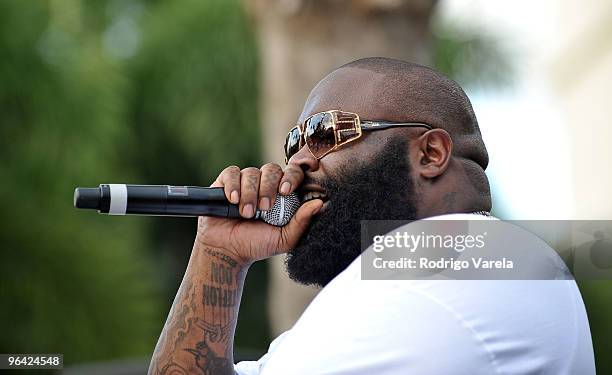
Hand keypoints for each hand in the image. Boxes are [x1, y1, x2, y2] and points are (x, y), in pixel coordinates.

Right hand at [196, 163, 322, 264]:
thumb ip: (302, 221)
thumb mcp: (284, 238)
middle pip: (271, 169)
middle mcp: (265, 184)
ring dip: (249, 193)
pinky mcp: (225, 183)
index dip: (291, 177)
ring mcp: (245, 182)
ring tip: (247, 214)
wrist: (227, 252)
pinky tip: (233, 201)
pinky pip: (231, 173)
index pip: (293, 173)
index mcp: (282, 194)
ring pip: (251, 172)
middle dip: (268, 187)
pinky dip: (233, 186)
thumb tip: (320, 203)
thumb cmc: (257, 245)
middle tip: (264, 208)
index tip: (286, 191)